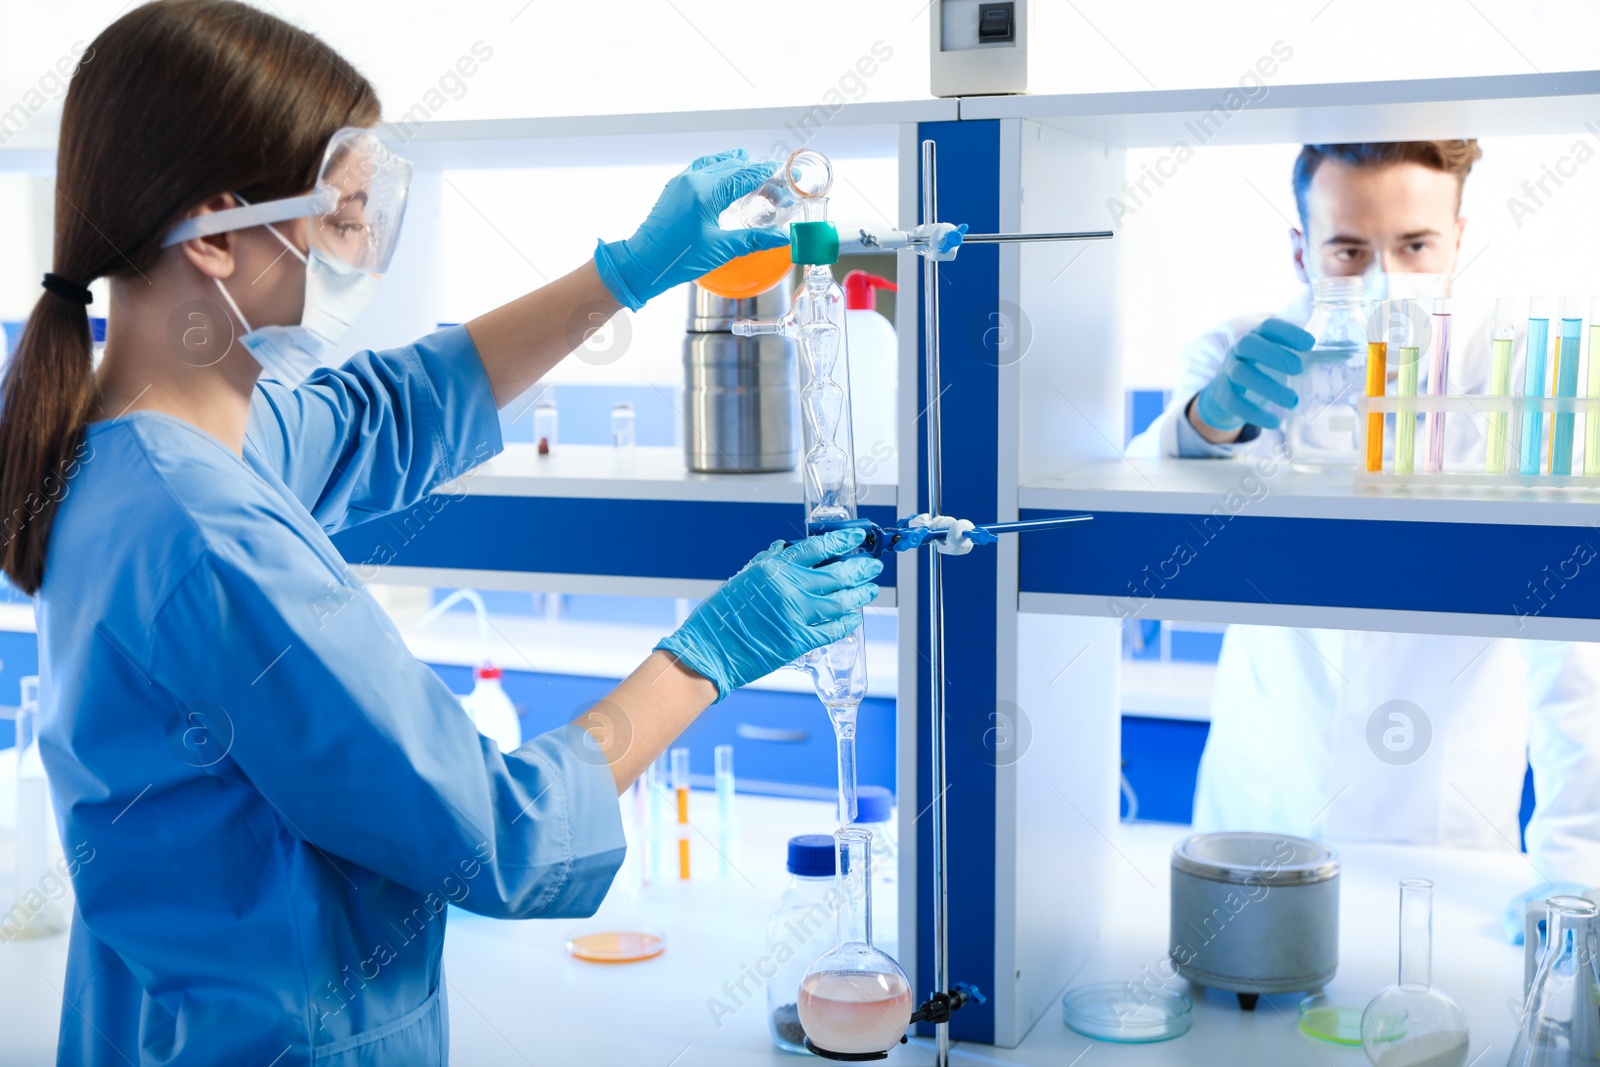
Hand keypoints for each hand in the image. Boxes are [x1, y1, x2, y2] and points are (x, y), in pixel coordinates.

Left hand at [593, 149, 790, 310]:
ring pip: (715, 163)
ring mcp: (681, 181)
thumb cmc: (676, 258)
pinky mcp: (674, 188)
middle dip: (753, 171)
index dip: (765, 175)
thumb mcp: (721, 250)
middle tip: (771, 179)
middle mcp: (692, 180)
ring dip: (735, 166)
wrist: (642, 263)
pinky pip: (701, 168)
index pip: (743, 176)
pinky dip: (717, 168)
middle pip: (731, 166)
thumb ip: (754, 240)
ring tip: (751, 170)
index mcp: (705, 192)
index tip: (782, 174)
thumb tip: (782, 239)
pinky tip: (724, 175)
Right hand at [655, 529, 882, 701]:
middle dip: (859, 568)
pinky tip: (853, 618)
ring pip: (840, 601)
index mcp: (773, 568)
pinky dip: (846, 623)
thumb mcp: (742, 578)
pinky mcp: (798, 641)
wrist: (708, 650)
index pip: (817, 547)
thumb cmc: (720, 616)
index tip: (856, 538)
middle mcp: (788, 588)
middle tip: (871, 566)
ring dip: (859, 594)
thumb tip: (785, 547)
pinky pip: (831, 630)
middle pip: (836, 573)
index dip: (842, 540)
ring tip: (870, 590)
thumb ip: (768, 562)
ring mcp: (796, 615)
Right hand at [1192, 318, 1313, 430]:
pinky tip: (1274, 421)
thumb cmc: (1263, 372)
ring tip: (1292, 401)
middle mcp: (1238, 351)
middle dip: (1274, 355)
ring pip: (1241, 374)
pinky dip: (1254, 413)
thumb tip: (1344, 358)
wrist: (1226, 394)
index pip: (1268, 327)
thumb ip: (1305, 359)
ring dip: (1267, 386)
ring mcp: (1228, 372)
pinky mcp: (1222, 395)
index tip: (1310, 344)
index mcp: (1257, 338)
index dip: (1288, 333)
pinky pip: (1234, 402)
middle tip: (1299, 369)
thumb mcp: (1279, 361)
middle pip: (1249, 345)